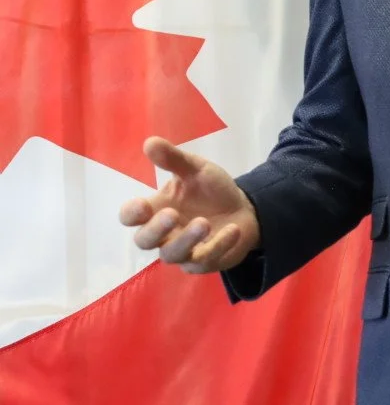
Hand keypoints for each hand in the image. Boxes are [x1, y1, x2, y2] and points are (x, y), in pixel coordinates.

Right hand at [119, 137, 260, 273]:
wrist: (244, 208)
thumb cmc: (211, 190)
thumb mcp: (196, 170)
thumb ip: (174, 159)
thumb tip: (150, 142)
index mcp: (155, 209)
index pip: (130, 217)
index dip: (132, 214)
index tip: (142, 205)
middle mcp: (164, 234)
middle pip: (144, 241)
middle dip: (155, 230)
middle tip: (171, 215)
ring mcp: (183, 251)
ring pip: (172, 255)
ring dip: (186, 240)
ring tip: (205, 223)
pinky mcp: (204, 262)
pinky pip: (205, 260)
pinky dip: (219, 245)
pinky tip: (232, 229)